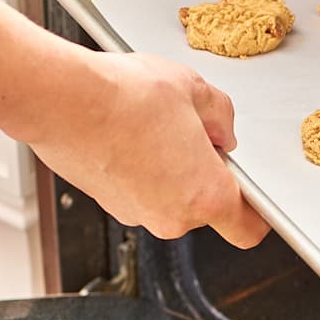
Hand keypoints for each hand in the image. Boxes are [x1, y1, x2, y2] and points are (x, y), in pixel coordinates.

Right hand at [24, 52, 270, 248]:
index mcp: (205, 196)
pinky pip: (141, 190)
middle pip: (206, 208)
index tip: (254, 195)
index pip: (248, 229)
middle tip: (196, 134)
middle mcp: (171, 217)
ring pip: (171, 198)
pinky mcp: (107, 203)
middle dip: (206, 174)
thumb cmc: (125, 97)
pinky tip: (132, 133)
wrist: (62, 99)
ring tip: (157, 126)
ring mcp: (135, 213)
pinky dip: (142, 169)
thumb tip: (221, 131)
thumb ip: (221, 117)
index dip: (256, 211)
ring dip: (172, 170)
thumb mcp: (195, 91)